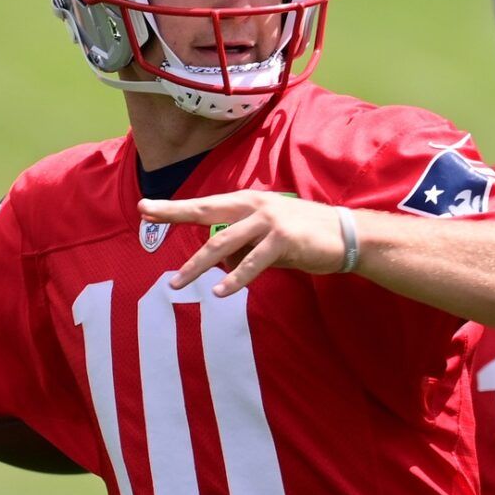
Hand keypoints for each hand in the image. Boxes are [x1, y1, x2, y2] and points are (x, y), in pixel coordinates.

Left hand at [138, 191, 347, 296]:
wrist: (347, 235)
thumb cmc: (305, 237)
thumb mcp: (267, 238)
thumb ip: (242, 245)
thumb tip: (218, 264)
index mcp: (249, 202)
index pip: (206, 204)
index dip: (176, 206)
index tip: (147, 207)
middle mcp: (256, 206)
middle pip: (207, 211)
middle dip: (175, 213)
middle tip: (146, 214)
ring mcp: (270, 221)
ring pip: (224, 241)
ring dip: (198, 264)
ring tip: (178, 282)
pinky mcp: (284, 240)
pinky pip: (253, 262)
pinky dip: (236, 278)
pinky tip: (220, 291)